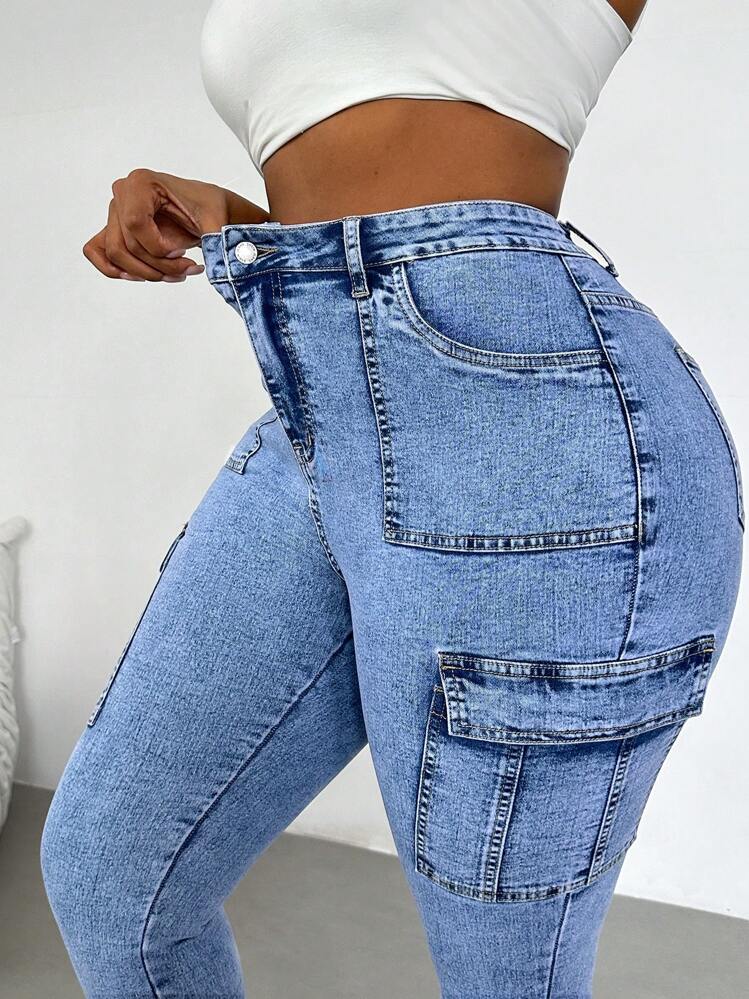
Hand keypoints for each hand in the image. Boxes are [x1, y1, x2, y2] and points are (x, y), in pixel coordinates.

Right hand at [83, 169, 269, 281]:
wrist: (207, 209)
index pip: (136, 225)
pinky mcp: (113, 228)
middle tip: (187, 269)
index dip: (159, 249)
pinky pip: (97, 251)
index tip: (184, 252)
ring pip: (116, 254)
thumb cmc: (209, 209)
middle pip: (126, 244)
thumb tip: (216, 269)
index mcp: (142, 182)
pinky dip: (115, 270)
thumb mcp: (216, 224)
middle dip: (158, 266)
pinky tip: (141, 276)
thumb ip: (215, 242)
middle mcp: (122, 192)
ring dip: (146, 273)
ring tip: (176, 272)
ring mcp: (115, 211)